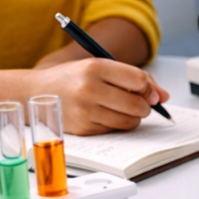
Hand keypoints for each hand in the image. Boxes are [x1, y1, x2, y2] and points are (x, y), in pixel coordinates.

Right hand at [28, 58, 169, 134]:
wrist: (34, 93)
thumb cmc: (73, 78)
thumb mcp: (100, 67)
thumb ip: (134, 77)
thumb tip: (164, 96)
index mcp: (95, 67)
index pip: (138, 80)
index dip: (149, 89)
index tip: (149, 92)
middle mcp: (90, 89)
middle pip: (138, 104)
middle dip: (145, 106)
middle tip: (139, 103)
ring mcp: (86, 111)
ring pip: (130, 121)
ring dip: (134, 117)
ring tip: (122, 108)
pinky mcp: (84, 129)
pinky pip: (116, 130)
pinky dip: (118, 125)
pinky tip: (107, 115)